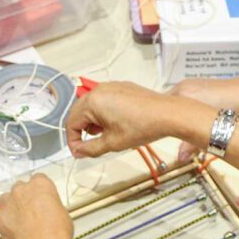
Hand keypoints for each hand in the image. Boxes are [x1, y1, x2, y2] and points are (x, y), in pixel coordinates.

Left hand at [0, 174, 72, 238]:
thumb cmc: (56, 232)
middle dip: (24, 197)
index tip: (41, 197)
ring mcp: (7, 203)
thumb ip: (50, 203)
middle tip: (32, 210)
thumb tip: (48, 208)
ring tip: (21, 220)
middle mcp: (21, 189)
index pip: (38, 179)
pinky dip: (4, 220)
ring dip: (12, 206)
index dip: (40, 190)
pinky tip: (12, 227)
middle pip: (20, 187)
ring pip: (6, 199)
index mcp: (40, 184)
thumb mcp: (62, 211)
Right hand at [67, 81, 213, 158]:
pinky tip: (115, 124)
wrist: (167, 115)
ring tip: (106, 135)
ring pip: (91, 106)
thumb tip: (79, 152)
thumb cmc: (144, 125)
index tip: (78, 152)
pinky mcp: (122, 87)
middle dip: (82, 131)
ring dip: (93, 122)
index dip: (73, 141)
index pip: (71, 123)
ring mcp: (111, 86)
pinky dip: (104, 113)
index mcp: (93, 102)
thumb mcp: (112, 143)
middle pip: (79, 113)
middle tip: (89, 146)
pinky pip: (104, 100)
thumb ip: (90, 149)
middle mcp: (99, 90)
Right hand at [169, 73, 238, 161]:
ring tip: (182, 123)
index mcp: (182, 95)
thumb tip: (180, 159)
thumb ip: (191, 144)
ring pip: (175, 100)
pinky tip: (191, 114)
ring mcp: (188, 83)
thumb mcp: (209, 128)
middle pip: (167, 105)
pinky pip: (183, 95)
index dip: (161, 122)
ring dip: (176, 112)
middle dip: (169, 118)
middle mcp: (182, 86)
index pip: (162, 110)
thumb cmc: (229, 109)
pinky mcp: (194, 83)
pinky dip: (183, 105)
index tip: (163, 132)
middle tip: (173, 131)